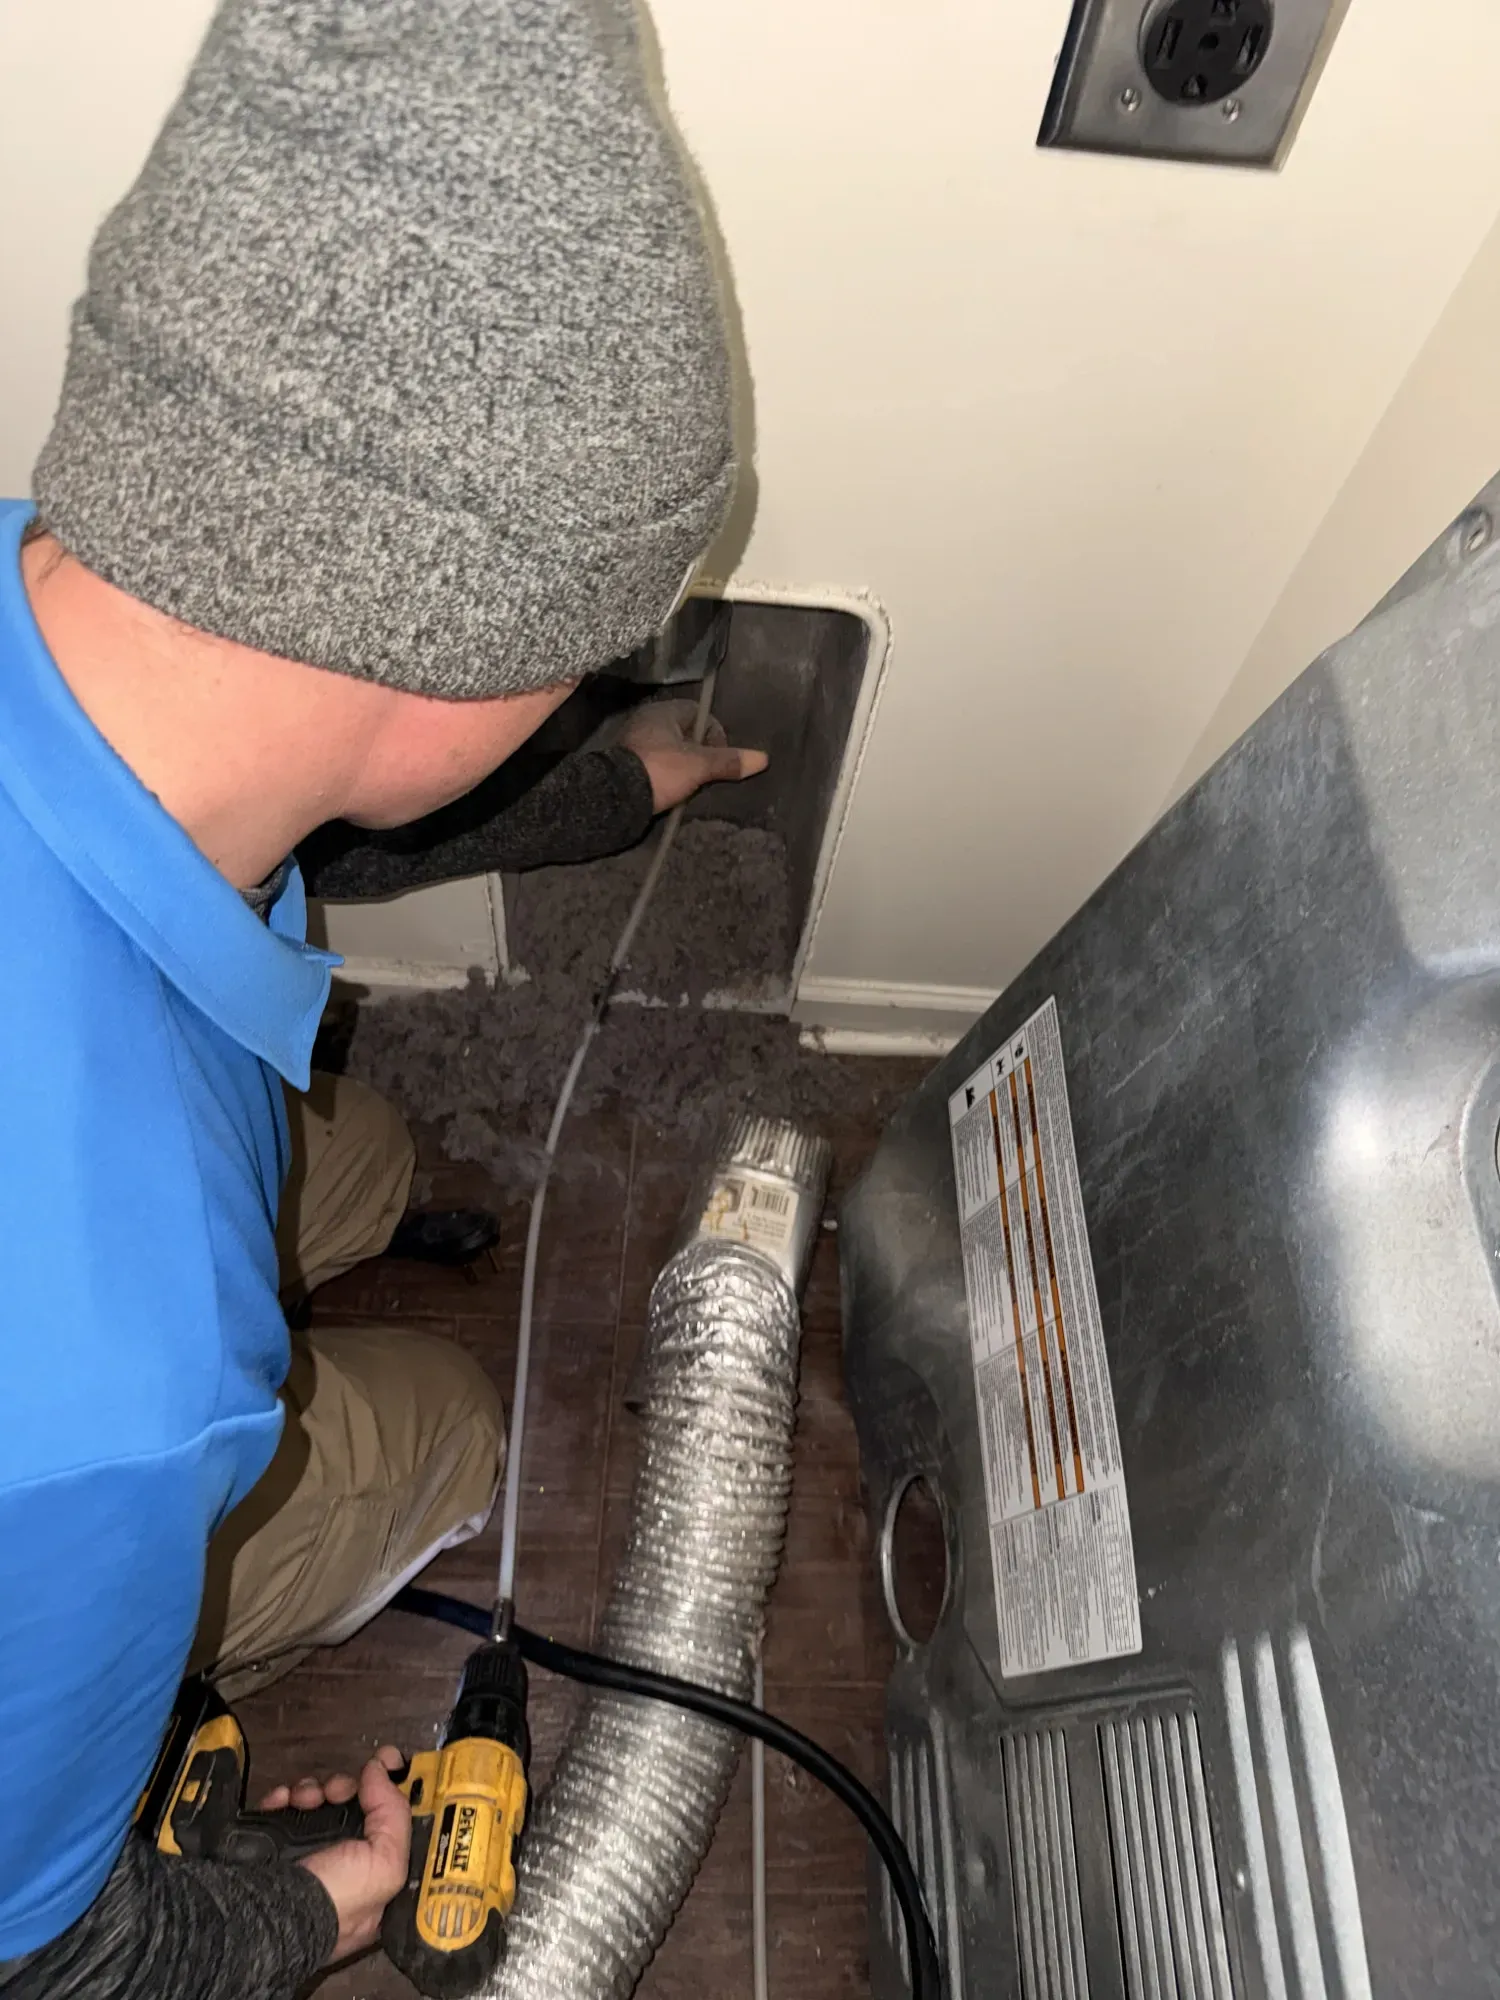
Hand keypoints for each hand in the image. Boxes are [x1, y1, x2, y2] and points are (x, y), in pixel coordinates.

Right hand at [260, 1746, 409, 1964]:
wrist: (267, 1915)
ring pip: (318, 1803)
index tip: (386, 1762)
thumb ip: (394, 1814)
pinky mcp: (274, 1846)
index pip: (388, 1823)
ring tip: (304, 1798)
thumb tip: (381, 1771)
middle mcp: (340, 1865)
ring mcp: (306, 1855)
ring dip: (313, 1791)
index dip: (389, 1790)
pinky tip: (282, 1800)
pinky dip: (283, 1798)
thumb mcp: (386, 1866)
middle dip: (346, 1788)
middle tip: (337, 1790)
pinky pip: (284, 1809)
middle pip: (351, 1807)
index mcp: (371, 1875)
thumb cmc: (333, 1902)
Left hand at [619, 697, 768, 812]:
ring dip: (685, 765)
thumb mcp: (699, 765)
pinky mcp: (630, 764)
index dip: (714, 733)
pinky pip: (659, 764)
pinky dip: (669, 774)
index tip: (718, 755)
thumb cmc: (660, 770)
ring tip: (692, 783)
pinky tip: (674, 789)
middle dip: (701, 752)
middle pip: (686, 733)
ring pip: (672, 750)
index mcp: (662, 712)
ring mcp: (636, 743)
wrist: (616, 798)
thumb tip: (763, 758)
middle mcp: (647, 721)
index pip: (699, 712)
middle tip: (707, 772)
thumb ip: (728, 761)